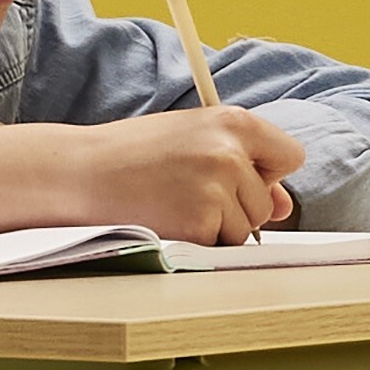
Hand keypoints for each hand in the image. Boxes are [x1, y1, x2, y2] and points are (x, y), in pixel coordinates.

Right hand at [78, 106, 317, 244]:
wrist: (79, 173)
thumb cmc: (131, 155)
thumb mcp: (192, 140)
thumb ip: (244, 165)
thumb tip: (283, 207)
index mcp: (234, 121)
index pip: (290, 156)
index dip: (267, 172)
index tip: (239, 176)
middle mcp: (231, 153)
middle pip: (265, 202)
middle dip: (234, 206)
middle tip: (183, 189)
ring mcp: (216, 190)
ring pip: (245, 230)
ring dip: (215, 228)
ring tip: (171, 203)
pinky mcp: (199, 225)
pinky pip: (219, 248)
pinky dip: (196, 243)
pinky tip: (166, 220)